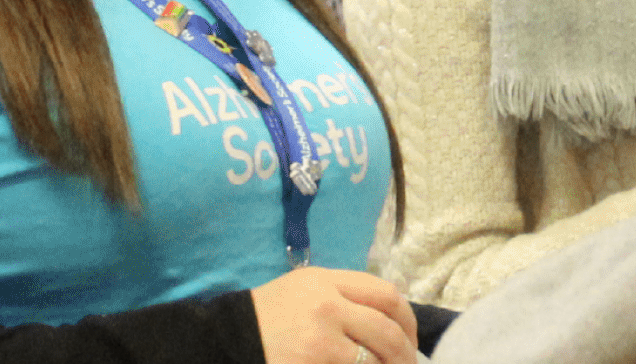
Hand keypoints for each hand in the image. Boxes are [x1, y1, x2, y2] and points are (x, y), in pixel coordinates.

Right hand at [249, 267, 418, 363]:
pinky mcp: (316, 362)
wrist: (226, 341)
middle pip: (388, 327)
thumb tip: (388, 321)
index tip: (409, 338)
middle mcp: (327, 304)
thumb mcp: (302, 292)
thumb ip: (342, 297)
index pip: (385, 294)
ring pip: (376, 356)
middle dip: (405, 352)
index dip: (407, 320)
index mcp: (326, 280)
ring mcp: (322, 337)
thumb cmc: (265, 320)